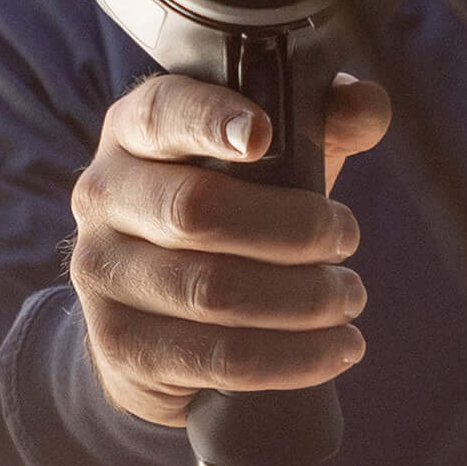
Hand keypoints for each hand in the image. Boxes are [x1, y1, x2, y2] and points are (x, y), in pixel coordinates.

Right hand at [68, 72, 389, 426]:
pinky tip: (337, 350)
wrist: (154, 313)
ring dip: (302, 298)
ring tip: (349, 296)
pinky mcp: (120, 346)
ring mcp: (101, 272)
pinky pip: (219, 357)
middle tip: (347, 238)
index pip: (163, 113)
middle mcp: (103, 194)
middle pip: (196, 210)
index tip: (265, 136)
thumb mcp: (271, 155)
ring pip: (212, 291)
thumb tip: (365, 107)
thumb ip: (321, 120)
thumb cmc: (229, 207)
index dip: (211, 120)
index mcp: (134, 130)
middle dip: (293, 227)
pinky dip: (292, 357)